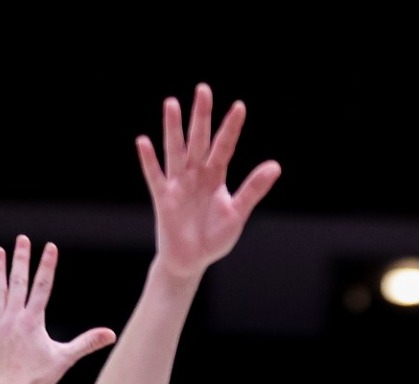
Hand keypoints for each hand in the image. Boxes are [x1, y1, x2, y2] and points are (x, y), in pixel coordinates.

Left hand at [0, 236, 116, 383]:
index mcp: (34, 321)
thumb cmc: (37, 379)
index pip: (42, 286)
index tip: (49, 247)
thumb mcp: (65, 359)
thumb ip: (87, 343)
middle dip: (21, 259)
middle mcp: (14, 318)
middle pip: (18, 282)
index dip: (47, 265)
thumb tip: (111, 334)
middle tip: (22, 239)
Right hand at [136, 83, 281, 279]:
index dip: (231, 128)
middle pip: (199, 140)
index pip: (225, 146)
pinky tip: (143, 142)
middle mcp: (196, 175)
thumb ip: (254, 189)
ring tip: (171, 103)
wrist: (191, 260)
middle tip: (203, 89)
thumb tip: (275, 166)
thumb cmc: (214, 236)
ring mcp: (178, 184)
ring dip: (173, 128)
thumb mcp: (238, 213)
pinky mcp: (163, 198)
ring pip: (176, 150)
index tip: (240, 106)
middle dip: (201, 116)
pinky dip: (149, 160)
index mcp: (216, 176)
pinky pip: (155, 176)